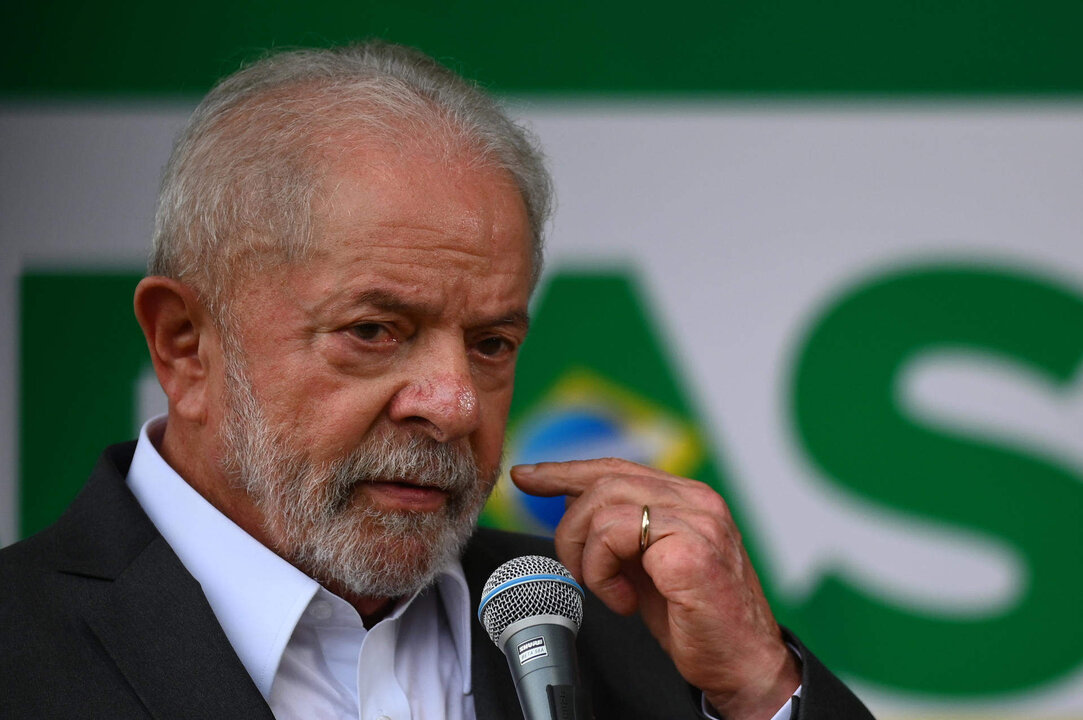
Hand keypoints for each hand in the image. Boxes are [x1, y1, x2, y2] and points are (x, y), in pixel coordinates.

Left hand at [511, 458, 800, 719]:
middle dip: (570, 529)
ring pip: (604, 509)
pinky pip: (617, 537)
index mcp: (688, 498)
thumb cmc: (697, 619)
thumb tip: (572, 504)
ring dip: (589, 558)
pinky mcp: (690, 550)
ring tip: (607, 590)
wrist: (743, 665)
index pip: (616, 468)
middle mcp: (697, 501)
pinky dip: (604, 574)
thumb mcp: (646, 566)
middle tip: (576, 570)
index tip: (528, 477)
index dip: (565, 471)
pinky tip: (623, 601)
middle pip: (603, 483)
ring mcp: (697, 522)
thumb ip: (619, 531)